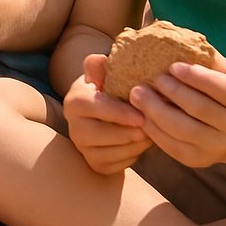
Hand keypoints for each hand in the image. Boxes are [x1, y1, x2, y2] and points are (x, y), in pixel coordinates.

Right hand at [63, 55, 149, 174]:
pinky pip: (119, 165)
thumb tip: (100, 60)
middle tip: (150, 127)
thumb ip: (101, 66)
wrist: (107, 116)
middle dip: (128, 132)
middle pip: (100, 134)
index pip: (93, 107)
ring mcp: (84, 149)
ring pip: (112, 152)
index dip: (118, 112)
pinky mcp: (96, 165)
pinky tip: (142, 142)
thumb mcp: (105, 75)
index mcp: (74, 101)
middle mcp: (74, 128)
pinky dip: (134, 155)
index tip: (141, 115)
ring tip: (151, 132)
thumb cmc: (110, 91)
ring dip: (135, 144)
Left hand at [129, 53, 225, 167]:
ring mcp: (218, 148)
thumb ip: (209, 59)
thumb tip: (174, 35)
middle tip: (151, 78)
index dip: (197, 78)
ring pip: (184, 131)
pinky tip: (141, 114)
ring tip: (137, 94)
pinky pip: (173, 147)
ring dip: (157, 112)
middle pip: (201, 110)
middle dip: (173, 92)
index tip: (173, 65)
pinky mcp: (199, 160)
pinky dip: (154, 131)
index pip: (222, 89)